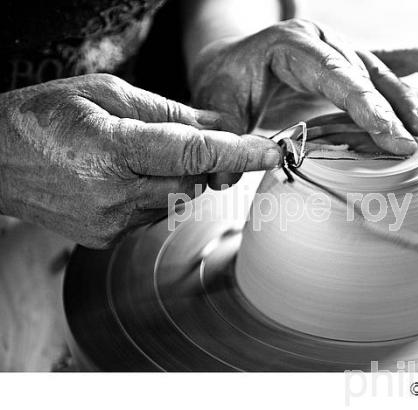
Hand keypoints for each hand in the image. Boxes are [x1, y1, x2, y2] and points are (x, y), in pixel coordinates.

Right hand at [0, 74, 281, 247]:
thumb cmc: (43, 116)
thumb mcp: (104, 93)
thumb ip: (167, 112)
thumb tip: (217, 124)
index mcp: (110, 150)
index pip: (193, 155)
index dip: (239, 153)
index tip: (271, 152)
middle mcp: (113, 195)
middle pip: (193, 182)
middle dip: (203, 163)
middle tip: (189, 140)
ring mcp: (110, 223)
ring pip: (176, 200)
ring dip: (175, 176)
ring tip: (138, 154)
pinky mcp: (107, 239)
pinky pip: (154, 214)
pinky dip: (155, 193)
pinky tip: (126, 177)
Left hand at [190, 19, 417, 156]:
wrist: (230, 61)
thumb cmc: (225, 82)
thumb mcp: (218, 105)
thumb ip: (226, 138)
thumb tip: (221, 181)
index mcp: (290, 45)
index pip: (332, 74)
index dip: (361, 103)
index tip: (386, 130)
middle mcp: (319, 42)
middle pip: (361, 75)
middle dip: (389, 108)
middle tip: (414, 140)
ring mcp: (333, 48)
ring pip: (374, 72)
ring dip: (402, 98)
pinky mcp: (341, 63)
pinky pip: (376, 61)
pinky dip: (404, 63)